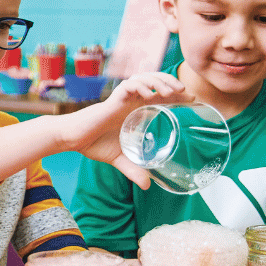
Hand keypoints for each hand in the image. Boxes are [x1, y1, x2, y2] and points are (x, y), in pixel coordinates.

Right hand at [64, 73, 191, 188]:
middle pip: (156, 82)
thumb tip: (148, 186)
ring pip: (145, 79)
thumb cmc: (94, 144)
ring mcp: (122, 98)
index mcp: (136, 110)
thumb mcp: (120, 159)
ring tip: (172, 91)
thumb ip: (134, 170)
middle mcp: (131, 101)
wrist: (73, 140)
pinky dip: (141, 86)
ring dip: (160, 81)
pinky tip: (150, 93)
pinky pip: (129, 85)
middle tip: (186, 92)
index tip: (192, 99)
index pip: (160, 96)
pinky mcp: (113, 99)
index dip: (177, 95)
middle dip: (172, 83)